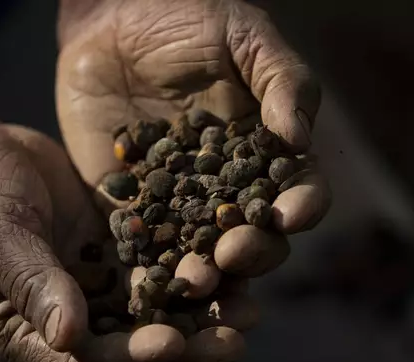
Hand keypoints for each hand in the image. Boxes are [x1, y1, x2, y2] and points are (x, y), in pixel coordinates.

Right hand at [0, 122, 245, 361]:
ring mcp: (93, 286)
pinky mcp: (113, 251)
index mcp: (26, 334)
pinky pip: (158, 267)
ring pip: (154, 314)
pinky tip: (228, 260)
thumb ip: (34, 285)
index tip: (172, 342)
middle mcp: (67, 319)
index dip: (129, 360)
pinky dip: (192, 269)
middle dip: (184, 351)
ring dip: (200, 316)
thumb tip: (71, 337)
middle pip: (131, 351)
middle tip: (234, 340)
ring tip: (249, 307)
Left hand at [57, 0, 330, 361]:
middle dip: (250, 250)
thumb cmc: (186, 20)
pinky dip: (145, 268)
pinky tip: (145, 283)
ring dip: (202, 272)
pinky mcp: (130, 206)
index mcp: (263, 151)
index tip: (290, 214)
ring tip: (193, 281)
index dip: (302, 206)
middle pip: (252, 233)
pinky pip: (141, 244)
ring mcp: (178, 201)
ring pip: (199, 251)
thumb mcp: (242, 36)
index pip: (296, 189)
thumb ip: (282, 79)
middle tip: (235, 253)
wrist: (111, 22)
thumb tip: (302, 139)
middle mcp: (225, 186)